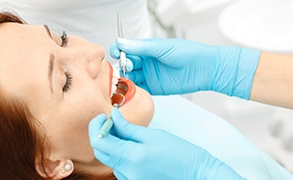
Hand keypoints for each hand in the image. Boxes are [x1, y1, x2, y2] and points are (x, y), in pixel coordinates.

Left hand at [89, 108, 244, 179]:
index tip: (101, 116)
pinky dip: (120, 154)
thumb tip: (112, 116)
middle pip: (101, 152)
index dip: (96, 126)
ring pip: (110, 159)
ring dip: (112, 144)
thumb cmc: (180, 153)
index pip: (99, 141)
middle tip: (111, 121)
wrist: (196, 173)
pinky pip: (119, 166)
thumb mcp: (153, 135)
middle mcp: (127, 173)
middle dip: (102, 134)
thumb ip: (128, 128)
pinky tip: (131, 146)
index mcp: (132, 158)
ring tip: (125, 133)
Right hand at [110, 38, 259, 98]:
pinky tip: (132, 87)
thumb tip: (120, 42)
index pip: (127, 49)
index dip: (119, 51)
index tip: (116, 53)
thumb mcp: (162, 47)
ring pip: (131, 77)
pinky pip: (140, 89)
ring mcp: (150, 75)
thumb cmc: (187, 53)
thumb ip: (141, 47)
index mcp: (148, 49)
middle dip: (123, 65)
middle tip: (127, 66)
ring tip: (128, 77)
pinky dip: (134, 89)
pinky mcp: (154, 88)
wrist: (205, 68)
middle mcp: (147, 62)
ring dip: (126, 78)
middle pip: (127, 64)